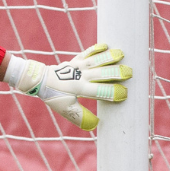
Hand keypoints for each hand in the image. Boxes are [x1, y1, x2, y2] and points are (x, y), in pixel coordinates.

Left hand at [5, 44, 131, 130]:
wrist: (40, 80)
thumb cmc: (54, 96)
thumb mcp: (65, 108)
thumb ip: (80, 116)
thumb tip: (95, 125)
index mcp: (78, 89)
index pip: (97, 91)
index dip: (110, 93)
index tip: (124, 94)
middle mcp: (79, 76)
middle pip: (99, 74)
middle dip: (115, 73)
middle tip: (130, 73)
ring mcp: (77, 67)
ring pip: (94, 61)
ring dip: (107, 57)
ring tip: (121, 54)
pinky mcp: (76, 60)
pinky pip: (86, 53)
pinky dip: (95, 48)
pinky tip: (106, 45)